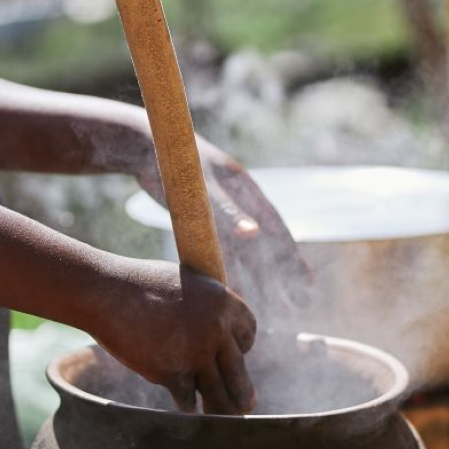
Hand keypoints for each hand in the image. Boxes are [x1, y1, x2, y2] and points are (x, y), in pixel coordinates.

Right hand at [94, 257, 257, 414]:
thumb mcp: (185, 283)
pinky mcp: (172, 372)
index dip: (242, 346)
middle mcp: (216, 329)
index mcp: (223, 302)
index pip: (248, 334)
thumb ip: (205, 307)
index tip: (234, 355)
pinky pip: (187, 400)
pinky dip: (186, 407)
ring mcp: (196, 353)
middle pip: (239, 370)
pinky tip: (187, 412)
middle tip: (247, 405)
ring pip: (220, 393)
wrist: (105, 292)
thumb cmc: (140, 285)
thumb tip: (218, 330)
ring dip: (223, 409)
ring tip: (228, 419)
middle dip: (243, 391)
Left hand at [137, 140, 312, 314]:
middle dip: (283, 274)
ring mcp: (221, 210)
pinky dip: (232, 270)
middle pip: (266, 244)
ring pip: (246, 251)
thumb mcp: (200, 188)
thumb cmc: (172, 163)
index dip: (292, 256)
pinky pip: (224, 250)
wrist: (140, 144)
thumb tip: (254, 234)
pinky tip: (234, 291)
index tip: (307, 282)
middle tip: (299, 304)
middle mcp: (238, 201)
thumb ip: (226, 211)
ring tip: (272, 305)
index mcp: (245, 190)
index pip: (276, 229)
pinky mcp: (203, 219)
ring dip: (260, 277)